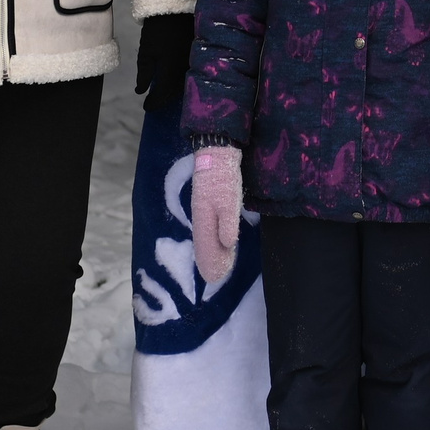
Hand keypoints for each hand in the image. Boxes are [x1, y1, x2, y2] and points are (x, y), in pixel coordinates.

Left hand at [134, 12, 193, 108]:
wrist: (174, 9)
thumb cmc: (157, 30)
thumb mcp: (146, 52)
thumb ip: (143, 74)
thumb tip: (141, 92)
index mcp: (170, 71)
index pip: (162, 95)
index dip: (153, 103)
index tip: (146, 107)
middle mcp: (184, 71)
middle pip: (174, 93)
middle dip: (163, 99)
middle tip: (153, 102)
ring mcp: (193, 64)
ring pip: (183, 85)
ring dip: (172, 91)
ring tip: (162, 93)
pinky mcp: (197, 57)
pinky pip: (190, 75)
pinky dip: (180, 81)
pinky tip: (174, 81)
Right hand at [189, 145, 241, 285]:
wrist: (218, 152)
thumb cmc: (223, 177)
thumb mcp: (228, 200)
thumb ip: (227, 223)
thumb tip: (227, 244)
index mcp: (203, 218)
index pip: (205, 246)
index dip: (209, 262)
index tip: (214, 278)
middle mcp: (201, 216)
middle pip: (204, 243)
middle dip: (210, 260)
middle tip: (216, 277)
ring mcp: (205, 209)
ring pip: (206, 235)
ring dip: (212, 251)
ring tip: (219, 265)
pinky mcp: (211, 202)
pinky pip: (210, 227)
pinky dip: (214, 238)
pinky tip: (220, 241)